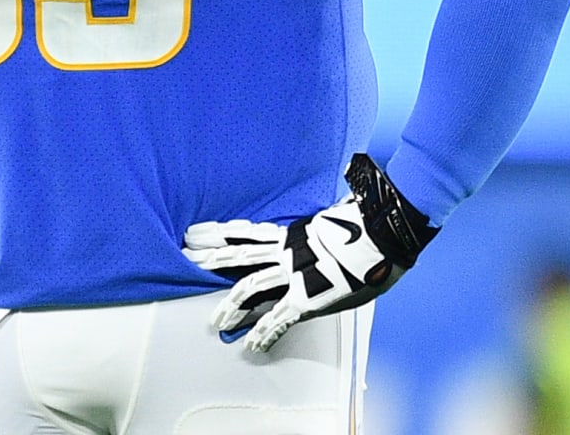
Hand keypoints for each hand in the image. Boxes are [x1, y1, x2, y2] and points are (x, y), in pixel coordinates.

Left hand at [183, 153, 435, 351]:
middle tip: (184, 260)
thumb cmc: (366, 230)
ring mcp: (295, 275)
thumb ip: (314, 234)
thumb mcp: (332, 226)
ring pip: (250, 287)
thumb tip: (313, 232)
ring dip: (231, 306)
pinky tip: (252, 344)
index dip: (219, 233)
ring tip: (217, 321)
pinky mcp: (306, 298)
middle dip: (209, 260)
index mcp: (291, 236)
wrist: (385, 236)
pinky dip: (264, 333)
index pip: (246, 233)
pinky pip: (278, 318)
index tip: (195, 233)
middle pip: (238, 255)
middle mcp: (287, 253)